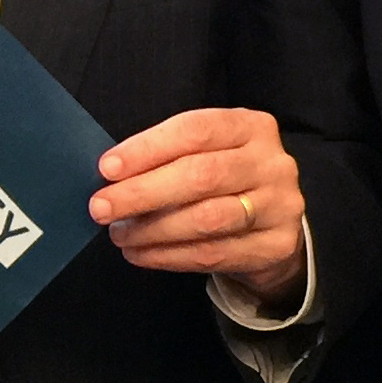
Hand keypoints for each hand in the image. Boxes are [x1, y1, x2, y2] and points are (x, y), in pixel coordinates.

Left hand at [90, 107, 306, 301]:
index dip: (148, 148)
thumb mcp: (206, 154)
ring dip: (153, 229)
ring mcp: (281, 206)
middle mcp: (272, 163)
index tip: (107, 168)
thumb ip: (168, 157)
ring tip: (118, 234)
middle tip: (101, 207)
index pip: (195, 130)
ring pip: (208, 219)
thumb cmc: (225, 182)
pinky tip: (141, 253)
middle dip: (143, 192)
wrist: (274, 227)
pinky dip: (169, 256)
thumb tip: (112, 176)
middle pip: (201, 175)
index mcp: (251, 126)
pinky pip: (214, 254)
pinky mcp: (277, 246)